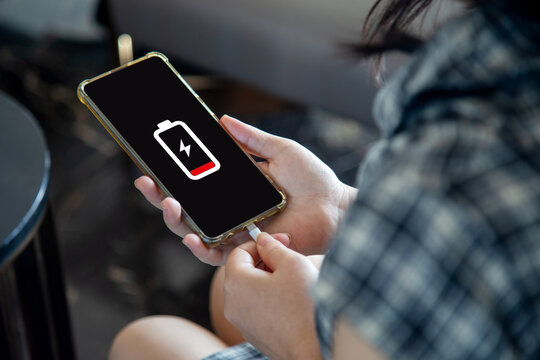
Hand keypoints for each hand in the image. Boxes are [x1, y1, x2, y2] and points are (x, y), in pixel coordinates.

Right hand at [135, 115, 356, 264]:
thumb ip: (251, 139)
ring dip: (175, 221)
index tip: (153, 161)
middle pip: (186, 208)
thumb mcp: (280, 151)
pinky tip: (192, 238)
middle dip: (161, 197)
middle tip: (148, 183)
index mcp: (235, 187)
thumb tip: (222, 120)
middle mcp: (230, 210)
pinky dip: (201, 249)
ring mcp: (236, 231)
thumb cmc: (313, 179)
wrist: (335, 207)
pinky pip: (217, 255)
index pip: (195, 182)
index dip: (172, 174)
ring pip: (194, 232)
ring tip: (168, 205)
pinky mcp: (247, 250)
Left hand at [223, 233, 321, 359]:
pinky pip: (257, 309)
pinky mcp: (254, 336)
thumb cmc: (304, 305)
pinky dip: (270, 300)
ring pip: (250, 291)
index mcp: (236, 283)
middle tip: (289, 259)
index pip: (238, 253)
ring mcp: (242, 323)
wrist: (315, 348)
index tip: (279, 241)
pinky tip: (292, 302)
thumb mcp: (292, 264)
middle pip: (242, 272)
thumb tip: (263, 241)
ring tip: (293, 282)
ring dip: (268, 281)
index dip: (259, 243)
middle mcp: (232, 304)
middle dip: (264, 262)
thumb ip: (273, 248)